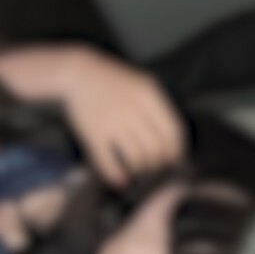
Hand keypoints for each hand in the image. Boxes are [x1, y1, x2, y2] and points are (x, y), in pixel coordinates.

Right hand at [58, 48, 185, 187]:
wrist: (78, 73)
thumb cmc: (115, 82)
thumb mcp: (143, 84)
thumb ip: (158, 108)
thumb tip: (173, 145)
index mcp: (149, 95)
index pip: (172, 131)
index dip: (176, 151)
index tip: (173, 160)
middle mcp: (132, 109)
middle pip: (156, 148)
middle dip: (158, 163)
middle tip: (154, 167)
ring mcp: (112, 122)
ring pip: (136, 157)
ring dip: (140, 169)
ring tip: (138, 170)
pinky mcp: (93, 134)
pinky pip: (108, 162)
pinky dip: (116, 175)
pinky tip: (121, 180)